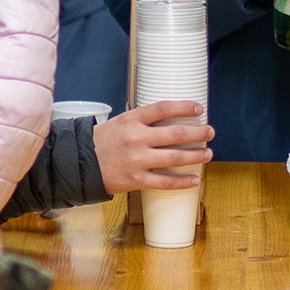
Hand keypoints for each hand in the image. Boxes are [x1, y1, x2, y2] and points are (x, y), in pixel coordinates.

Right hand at [95, 100, 213, 192]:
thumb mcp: (120, 122)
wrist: (79, 163)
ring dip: (196, 155)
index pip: (163, 108)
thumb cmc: (102, 141)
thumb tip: (170, 119)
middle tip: (210, 132)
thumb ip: (142, 121)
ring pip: (175, 157)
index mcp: (132, 120)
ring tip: (208, 154)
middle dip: (198, 133)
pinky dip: (182, 181)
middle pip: (175, 133)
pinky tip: (195, 179)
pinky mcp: (136, 179)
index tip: (199, 109)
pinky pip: (164, 182)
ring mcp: (137, 160)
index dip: (184, 107)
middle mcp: (136, 138)